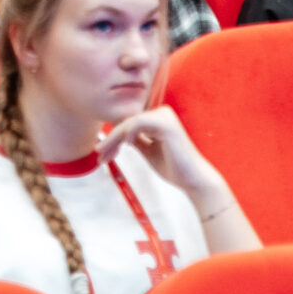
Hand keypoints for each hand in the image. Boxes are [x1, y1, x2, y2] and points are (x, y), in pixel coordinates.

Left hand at [98, 107, 226, 201]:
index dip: (113, 138)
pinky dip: (128, 133)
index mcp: (158, 118)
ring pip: (129, 123)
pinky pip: (139, 123)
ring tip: (105, 155)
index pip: (129, 124)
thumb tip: (116, 135)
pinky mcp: (166, 124)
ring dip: (114, 139)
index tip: (101, 154)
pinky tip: (125, 145)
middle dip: (111, 139)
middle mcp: (162, 113)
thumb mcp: (148, 151)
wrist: (194, 180)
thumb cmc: (174, 167)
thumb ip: (135, 140)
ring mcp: (165, 116)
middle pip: (127, 122)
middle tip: (98, 154)